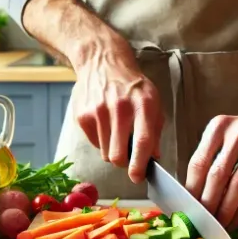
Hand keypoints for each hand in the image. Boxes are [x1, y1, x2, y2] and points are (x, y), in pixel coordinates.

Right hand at [71, 39, 164, 182]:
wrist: (103, 61)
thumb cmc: (132, 85)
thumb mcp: (152, 101)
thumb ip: (155, 130)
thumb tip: (153, 158)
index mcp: (143, 105)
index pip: (142, 142)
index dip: (140, 165)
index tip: (138, 177)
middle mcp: (120, 108)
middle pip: (118, 155)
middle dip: (124, 164)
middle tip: (128, 159)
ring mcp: (98, 111)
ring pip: (105, 153)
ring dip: (113, 151)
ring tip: (117, 133)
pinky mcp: (83, 115)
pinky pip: (94, 143)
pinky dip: (102, 140)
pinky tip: (105, 123)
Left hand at [185, 115, 237, 228]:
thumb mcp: (227, 141)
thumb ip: (211, 162)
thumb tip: (192, 198)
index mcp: (219, 126)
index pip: (199, 162)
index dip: (192, 190)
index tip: (188, 209)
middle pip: (217, 174)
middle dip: (208, 203)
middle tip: (202, 222)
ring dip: (226, 209)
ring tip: (219, 224)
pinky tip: (237, 220)